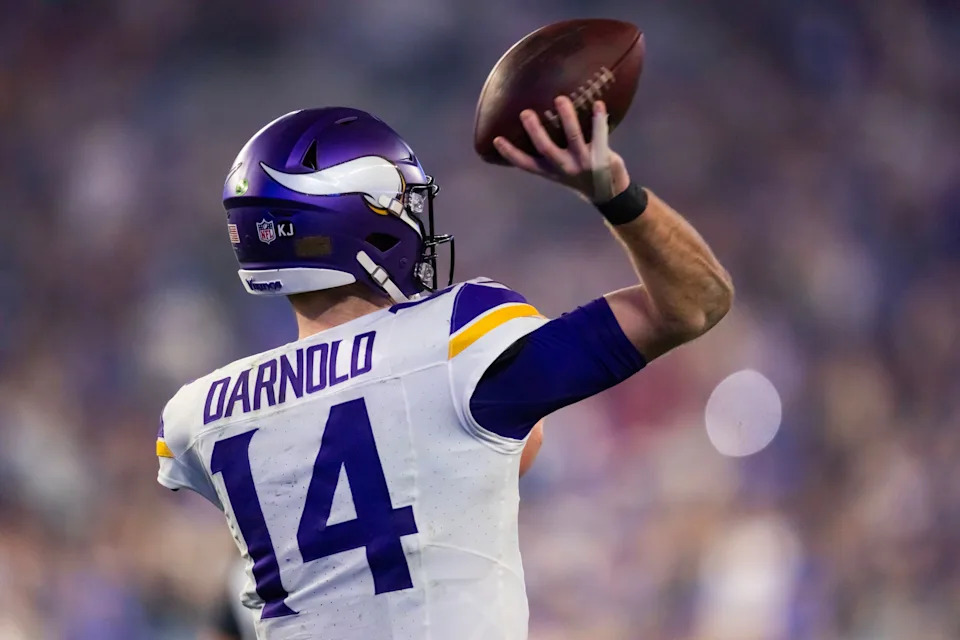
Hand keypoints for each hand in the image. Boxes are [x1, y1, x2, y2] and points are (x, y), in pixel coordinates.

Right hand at [493, 97, 630, 202]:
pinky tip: (599, 103)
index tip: (497, 139)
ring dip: (566, 117)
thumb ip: (551, 156)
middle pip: (545, 148)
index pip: (526, 164)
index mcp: (551, 172)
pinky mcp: (601, 157)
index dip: (511, 153)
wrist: (609, 194)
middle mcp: (564, 168)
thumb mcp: (561, 172)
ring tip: (560, 99)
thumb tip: (535, 128)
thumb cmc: (581, 177)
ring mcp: (583, 162)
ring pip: (573, 137)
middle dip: (535, 130)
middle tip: (525, 113)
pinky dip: (599, 119)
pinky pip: (599, 135)